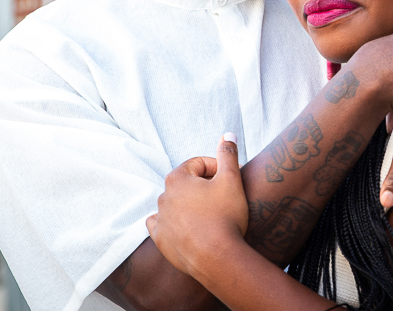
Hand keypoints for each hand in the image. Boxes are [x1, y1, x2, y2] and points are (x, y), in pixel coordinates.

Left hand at [148, 134, 247, 278]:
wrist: (217, 258)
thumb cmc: (226, 216)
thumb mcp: (232, 179)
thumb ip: (228, 154)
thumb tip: (228, 134)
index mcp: (177, 178)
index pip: (199, 164)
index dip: (218, 170)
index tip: (230, 182)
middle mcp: (163, 197)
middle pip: (187, 183)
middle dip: (204, 187)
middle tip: (223, 200)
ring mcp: (160, 219)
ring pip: (175, 203)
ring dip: (190, 205)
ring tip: (210, 216)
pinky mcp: (160, 240)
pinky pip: (162, 225)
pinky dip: (173, 223)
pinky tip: (186, 226)